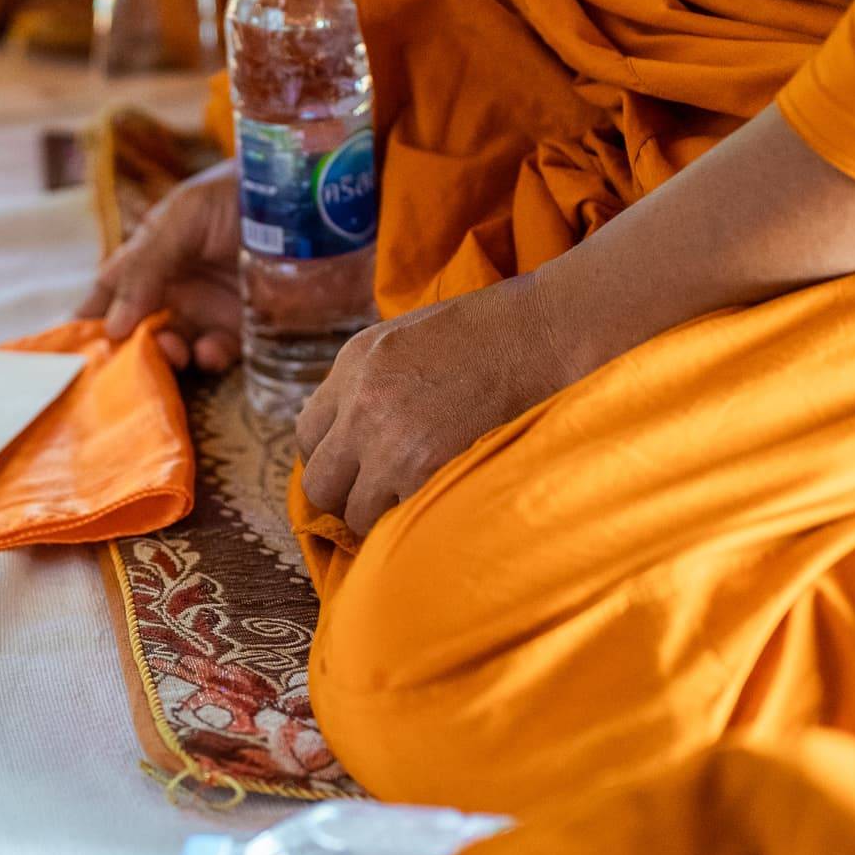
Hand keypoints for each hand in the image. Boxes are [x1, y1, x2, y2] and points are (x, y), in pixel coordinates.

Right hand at [77, 158, 242, 370]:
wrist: (306, 194)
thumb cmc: (235, 193)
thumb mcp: (182, 218)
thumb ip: (145, 266)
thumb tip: (110, 328)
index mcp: (147, 260)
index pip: (106, 298)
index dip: (85, 326)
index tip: (70, 355)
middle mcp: (172, 290)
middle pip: (135, 334)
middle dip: (127, 353)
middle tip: (128, 360)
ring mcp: (207, 312)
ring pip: (172, 350)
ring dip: (166, 358)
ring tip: (173, 350)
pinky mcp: (244, 330)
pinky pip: (217, 356)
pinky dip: (208, 360)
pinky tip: (209, 351)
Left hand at [296, 273, 590, 539]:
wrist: (547, 333)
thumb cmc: (492, 332)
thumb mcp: (407, 336)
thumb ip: (371, 381)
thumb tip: (350, 432)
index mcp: (353, 365)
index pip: (307, 435)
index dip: (332, 458)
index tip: (356, 468)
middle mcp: (361, 406)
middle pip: (319, 485)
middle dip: (346, 497)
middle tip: (380, 496)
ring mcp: (390, 443)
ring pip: (357, 514)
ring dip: (385, 515)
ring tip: (422, 499)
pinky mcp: (426, 472)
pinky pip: (399, 522)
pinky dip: (418, 521)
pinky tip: (443, 503)